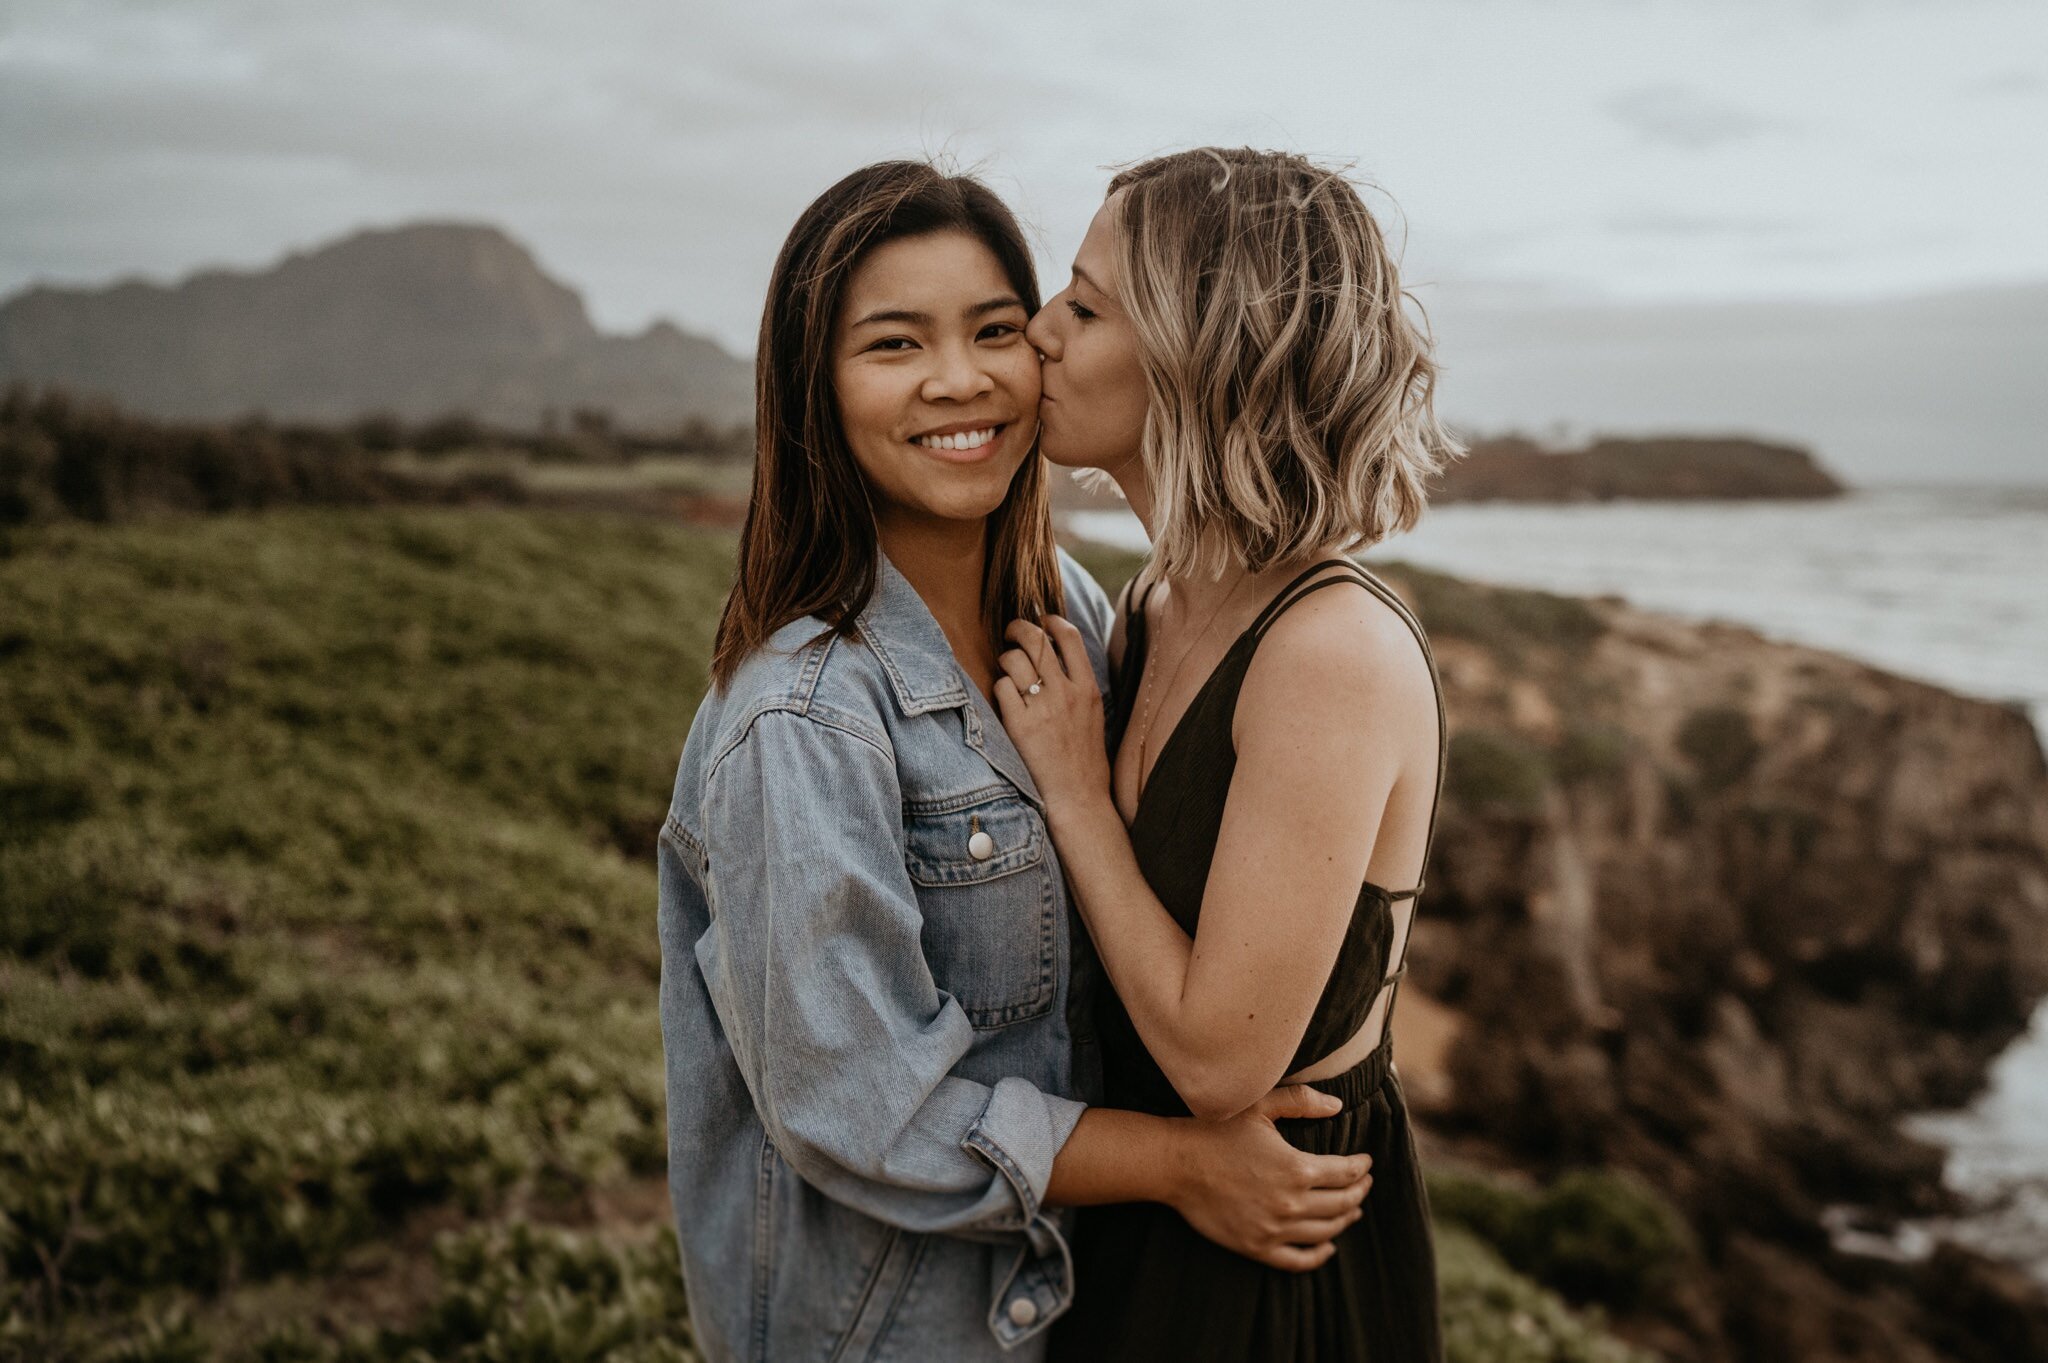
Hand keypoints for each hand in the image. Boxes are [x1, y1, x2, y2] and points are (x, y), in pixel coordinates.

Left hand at [993, 615, 1111, 812]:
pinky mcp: (1020, 725)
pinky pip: (1002, 687)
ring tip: (1006, 669)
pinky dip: (999, 687)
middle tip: (1010, 632)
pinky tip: (1004, 699)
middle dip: (1018, 629)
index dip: (1050, 621)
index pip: (1069, 636)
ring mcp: (1043, 708)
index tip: (1040, 620)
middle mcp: (1066, 693)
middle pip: (1036, 639)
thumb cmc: (1085, 760)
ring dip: (1005, 659)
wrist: (1079, 798)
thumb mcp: (1093, 715)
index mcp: (1087, 688)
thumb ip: (1077, 686)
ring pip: (1015, 660)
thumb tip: (1057, 657)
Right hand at [1168, 1085, 1373, 1270]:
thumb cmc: (1217, 1129)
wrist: (1177, 1163)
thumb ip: (1301, 1101)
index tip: (1365, 1162)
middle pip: (1342, 1203)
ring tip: (1351, 1210)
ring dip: (1345, 1220)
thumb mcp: (1260, 1106)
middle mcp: (1291, 1203)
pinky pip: (1298, 1260)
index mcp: (1297, 1168)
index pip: (1346, 1173)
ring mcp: (1274, 1229)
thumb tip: (1337, 1105)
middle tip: (1363, 1184)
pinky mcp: (1256, 1247)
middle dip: (1359, 1192)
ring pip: (1325, 1232)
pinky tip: (1327, 1247)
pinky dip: (1318, 1255)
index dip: (1361, 1167)